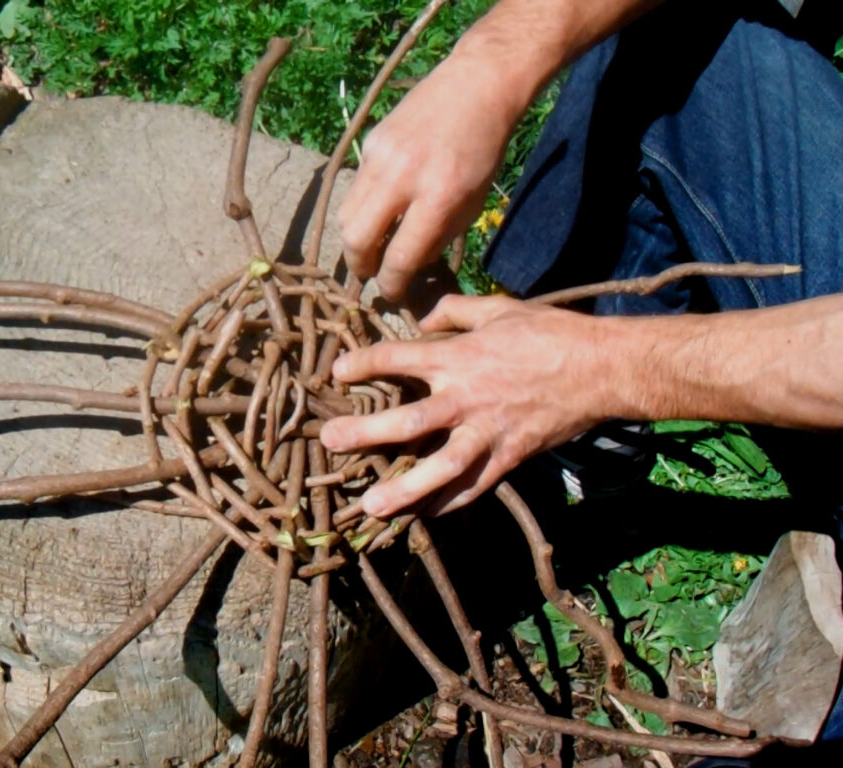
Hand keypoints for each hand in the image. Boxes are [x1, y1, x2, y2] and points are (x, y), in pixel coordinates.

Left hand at [320, 294, 619, 516]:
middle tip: (330, 441)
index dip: (362, 364)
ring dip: (403, 489)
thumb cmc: (549, 333)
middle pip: (406, 422)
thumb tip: (422, 320)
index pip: (397, 358)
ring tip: (372, 507)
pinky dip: (450, 503)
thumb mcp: (498, 307)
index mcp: (459, 357)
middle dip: (364, 433)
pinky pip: (475, 487)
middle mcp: (466, 398)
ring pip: (438, 469)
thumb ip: (453, 311)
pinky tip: (427, 514)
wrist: (602, 368)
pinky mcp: (509, 457)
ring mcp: (487, 433)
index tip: (337, 373)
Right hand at [337, 51, 518, 300]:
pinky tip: (381, 208)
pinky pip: (355, 189)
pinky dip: (363, 208)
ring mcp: (380, 158)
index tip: (393, 292)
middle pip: (357, 240)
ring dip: (355, 239)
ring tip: (372, 244)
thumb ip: (437, 238)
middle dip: (360, 266)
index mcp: (437, 198)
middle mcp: (403, 178)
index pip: (399, 259)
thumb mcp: (472, 203)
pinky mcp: (370, 143)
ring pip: (346, 216)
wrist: (477, 86)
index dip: (392, 285)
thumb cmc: (483, 151)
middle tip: (371, 272)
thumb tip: (407, 266)